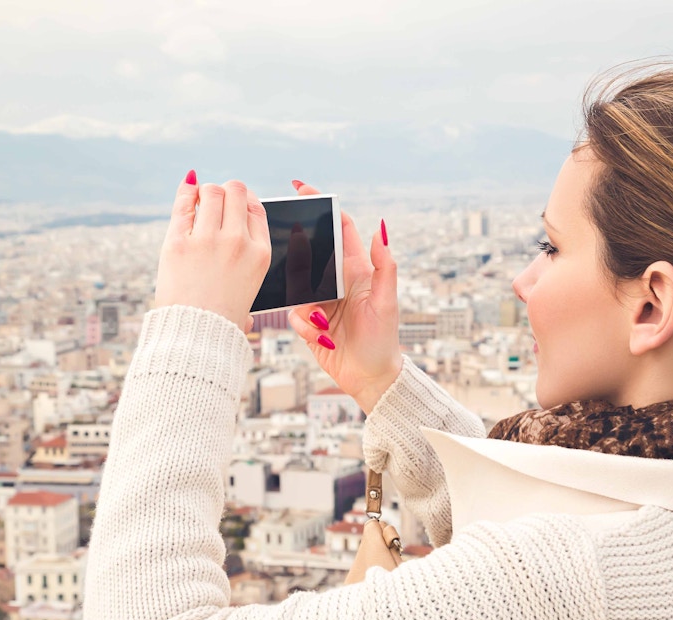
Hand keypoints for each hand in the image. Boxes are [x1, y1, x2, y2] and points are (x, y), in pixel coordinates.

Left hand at [154, 172, 270, 333]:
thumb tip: (248, 315)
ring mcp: (208, 239)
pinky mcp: (179, 242)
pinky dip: (186, 191)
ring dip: (205, 192)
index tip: (234, 202)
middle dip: (225, 192)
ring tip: (199, 200)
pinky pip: (184, 203)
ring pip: (211, 192)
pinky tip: (187, 188)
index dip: (244, 200)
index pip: (256, 208)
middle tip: (214, 200)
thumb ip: (248, 282)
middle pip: (236, 192)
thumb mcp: (249, 296)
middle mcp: (238, 242)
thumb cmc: (220, 320)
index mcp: (260, 254)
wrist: (196, 336)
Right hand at [287, 181, 400, 413]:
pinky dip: (303, 326)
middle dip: (296, 253)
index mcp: (356, 270)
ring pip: (296, 287)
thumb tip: (380, 230)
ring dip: (304, 304)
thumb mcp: (387, 302)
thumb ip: (385, 267)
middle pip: (309, 254)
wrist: (370, 378)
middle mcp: (336, 282)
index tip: (302, 188)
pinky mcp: (309, 322)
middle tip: (286, 252)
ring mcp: (321, 301)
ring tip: (320, 321)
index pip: (339, 229)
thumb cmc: (383, 340)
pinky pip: (294, 315)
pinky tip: (319, 337)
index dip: (323, 206)